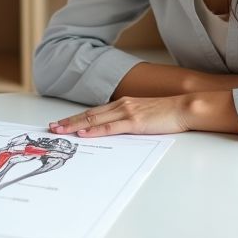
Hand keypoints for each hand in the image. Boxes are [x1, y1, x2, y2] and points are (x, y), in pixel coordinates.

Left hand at [47, 95, 192, 137]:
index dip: (76, 117)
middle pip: (89, 114)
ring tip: (61, 131)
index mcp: (123, 104)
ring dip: (75, 125)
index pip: (94, 111)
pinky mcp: (134, 122)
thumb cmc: (167, 113)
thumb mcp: (144, 115)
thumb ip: (129, 120)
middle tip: (52, 128)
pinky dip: (95, 130)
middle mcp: (121, 105)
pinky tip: (84, 133)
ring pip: (95, 119)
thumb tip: (116, 130)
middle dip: (69, 121)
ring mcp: (127, 112)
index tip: (62, 123)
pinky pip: (110, 127)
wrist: (184, 107)